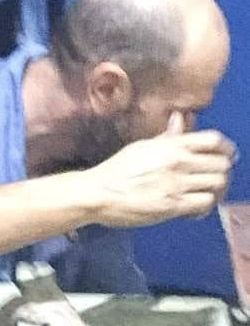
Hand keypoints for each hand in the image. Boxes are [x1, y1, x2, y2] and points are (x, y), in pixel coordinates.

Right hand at [85, 113, 233, 228]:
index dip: (226, 148)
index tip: (226, 155)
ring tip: (207, 193)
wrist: (98, 193)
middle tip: (215, 178)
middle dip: (223, 171)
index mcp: (171, 145)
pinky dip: (205, 206)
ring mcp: (176, 185)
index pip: (214, 140)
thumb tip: (180, 118)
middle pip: (221, 164)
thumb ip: (167, 136)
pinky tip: (195, 207)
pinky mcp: (172, 206)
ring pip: (217, 184)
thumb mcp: (142, 147)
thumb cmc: (116, 171)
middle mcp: (178, 162)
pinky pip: (204, 203)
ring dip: (216, 189)